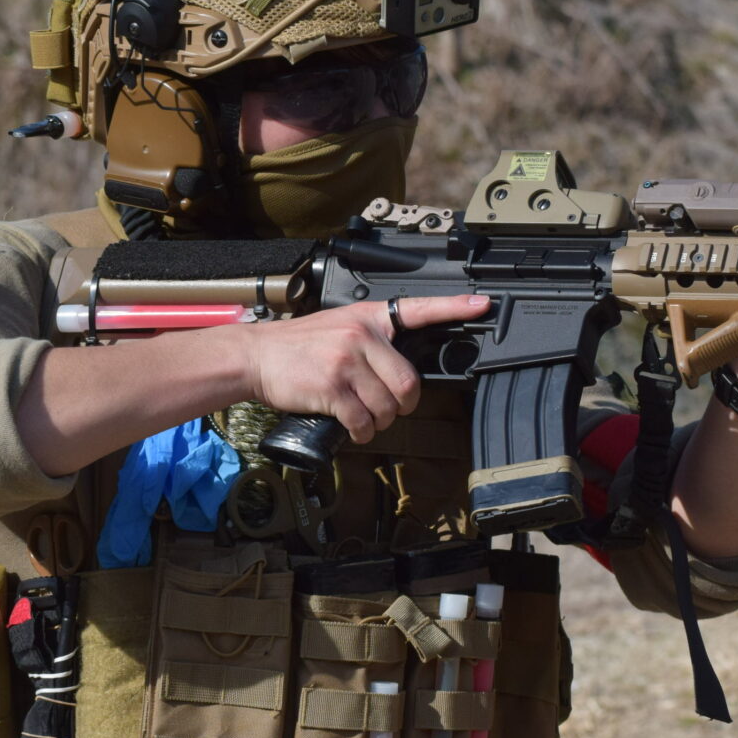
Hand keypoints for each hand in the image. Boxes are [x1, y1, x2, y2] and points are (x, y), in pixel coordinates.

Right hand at [238, 295, 489, 443]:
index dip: (455, 308)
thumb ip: (370, 341)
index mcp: (368, 318)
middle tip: (387, 409)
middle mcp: (361, 336)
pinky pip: (363, 420)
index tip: (482, 305)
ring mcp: (346, 361)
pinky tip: (352, 429)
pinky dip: (361, 432)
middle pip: (409, 381)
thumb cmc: (298, 347)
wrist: (255, 356)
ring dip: (379, 422)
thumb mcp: (338, 328)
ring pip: (387, 406)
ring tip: (363, 418)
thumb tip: (398, 374)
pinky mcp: (332, 387)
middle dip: (403, 405)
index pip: (419, 308)